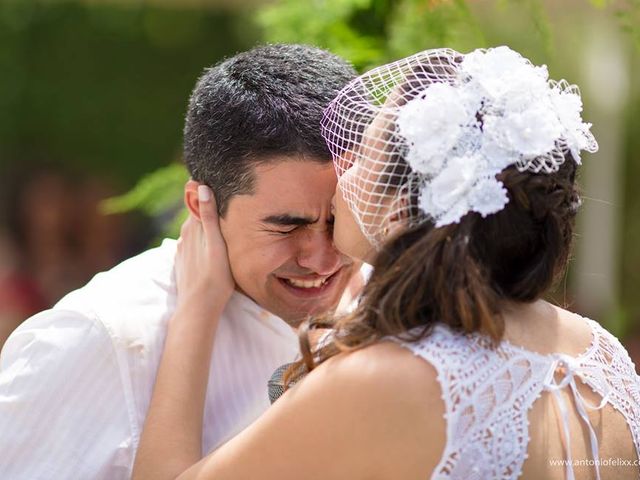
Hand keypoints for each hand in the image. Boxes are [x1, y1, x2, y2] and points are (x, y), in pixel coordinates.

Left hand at [175, 185, 233, 316]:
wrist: (199, 307)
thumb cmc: (215, 277)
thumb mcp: (217, 244)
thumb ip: (209, 215)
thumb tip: (201, 186)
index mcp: (192, 226)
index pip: (198, 199)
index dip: (207, 191)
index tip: (221, 182)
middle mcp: (184, 235)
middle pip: (197, 214)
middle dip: (208, 206)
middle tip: (228, 200)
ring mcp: (183, 249)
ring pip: (196, 230)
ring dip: (206, 224)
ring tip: (224, 222)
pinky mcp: (184, 261)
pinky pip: (195, 243)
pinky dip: (203, 239)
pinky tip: (213, 245)